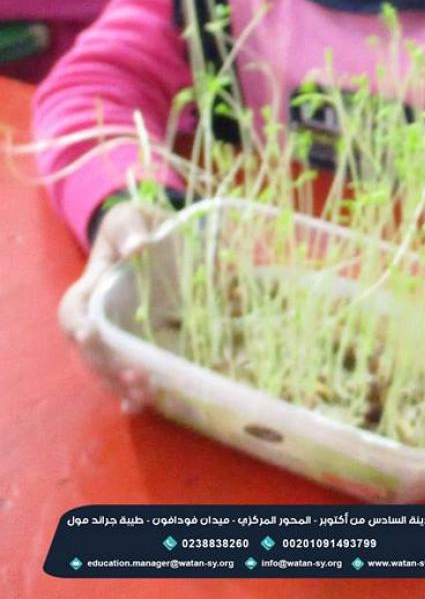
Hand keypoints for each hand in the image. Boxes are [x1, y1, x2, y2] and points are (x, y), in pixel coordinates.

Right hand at [58, 201, 155, 412]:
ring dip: (121, 384)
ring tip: (146, 394)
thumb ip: (130, 227)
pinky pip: (126, 372)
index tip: (89, 333)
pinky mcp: (137, 343)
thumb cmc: (136, 226)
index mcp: (90, 286)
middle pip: (90, 351)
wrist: (155, 236)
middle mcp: (97, 317)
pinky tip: (143, 405)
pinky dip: (130, 391)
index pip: (72, 310)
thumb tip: (136, 246)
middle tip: (136, 377)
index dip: (76, 324)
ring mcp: (116, 334)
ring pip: (107, 368)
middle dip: (108, 366)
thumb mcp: (131, 217)